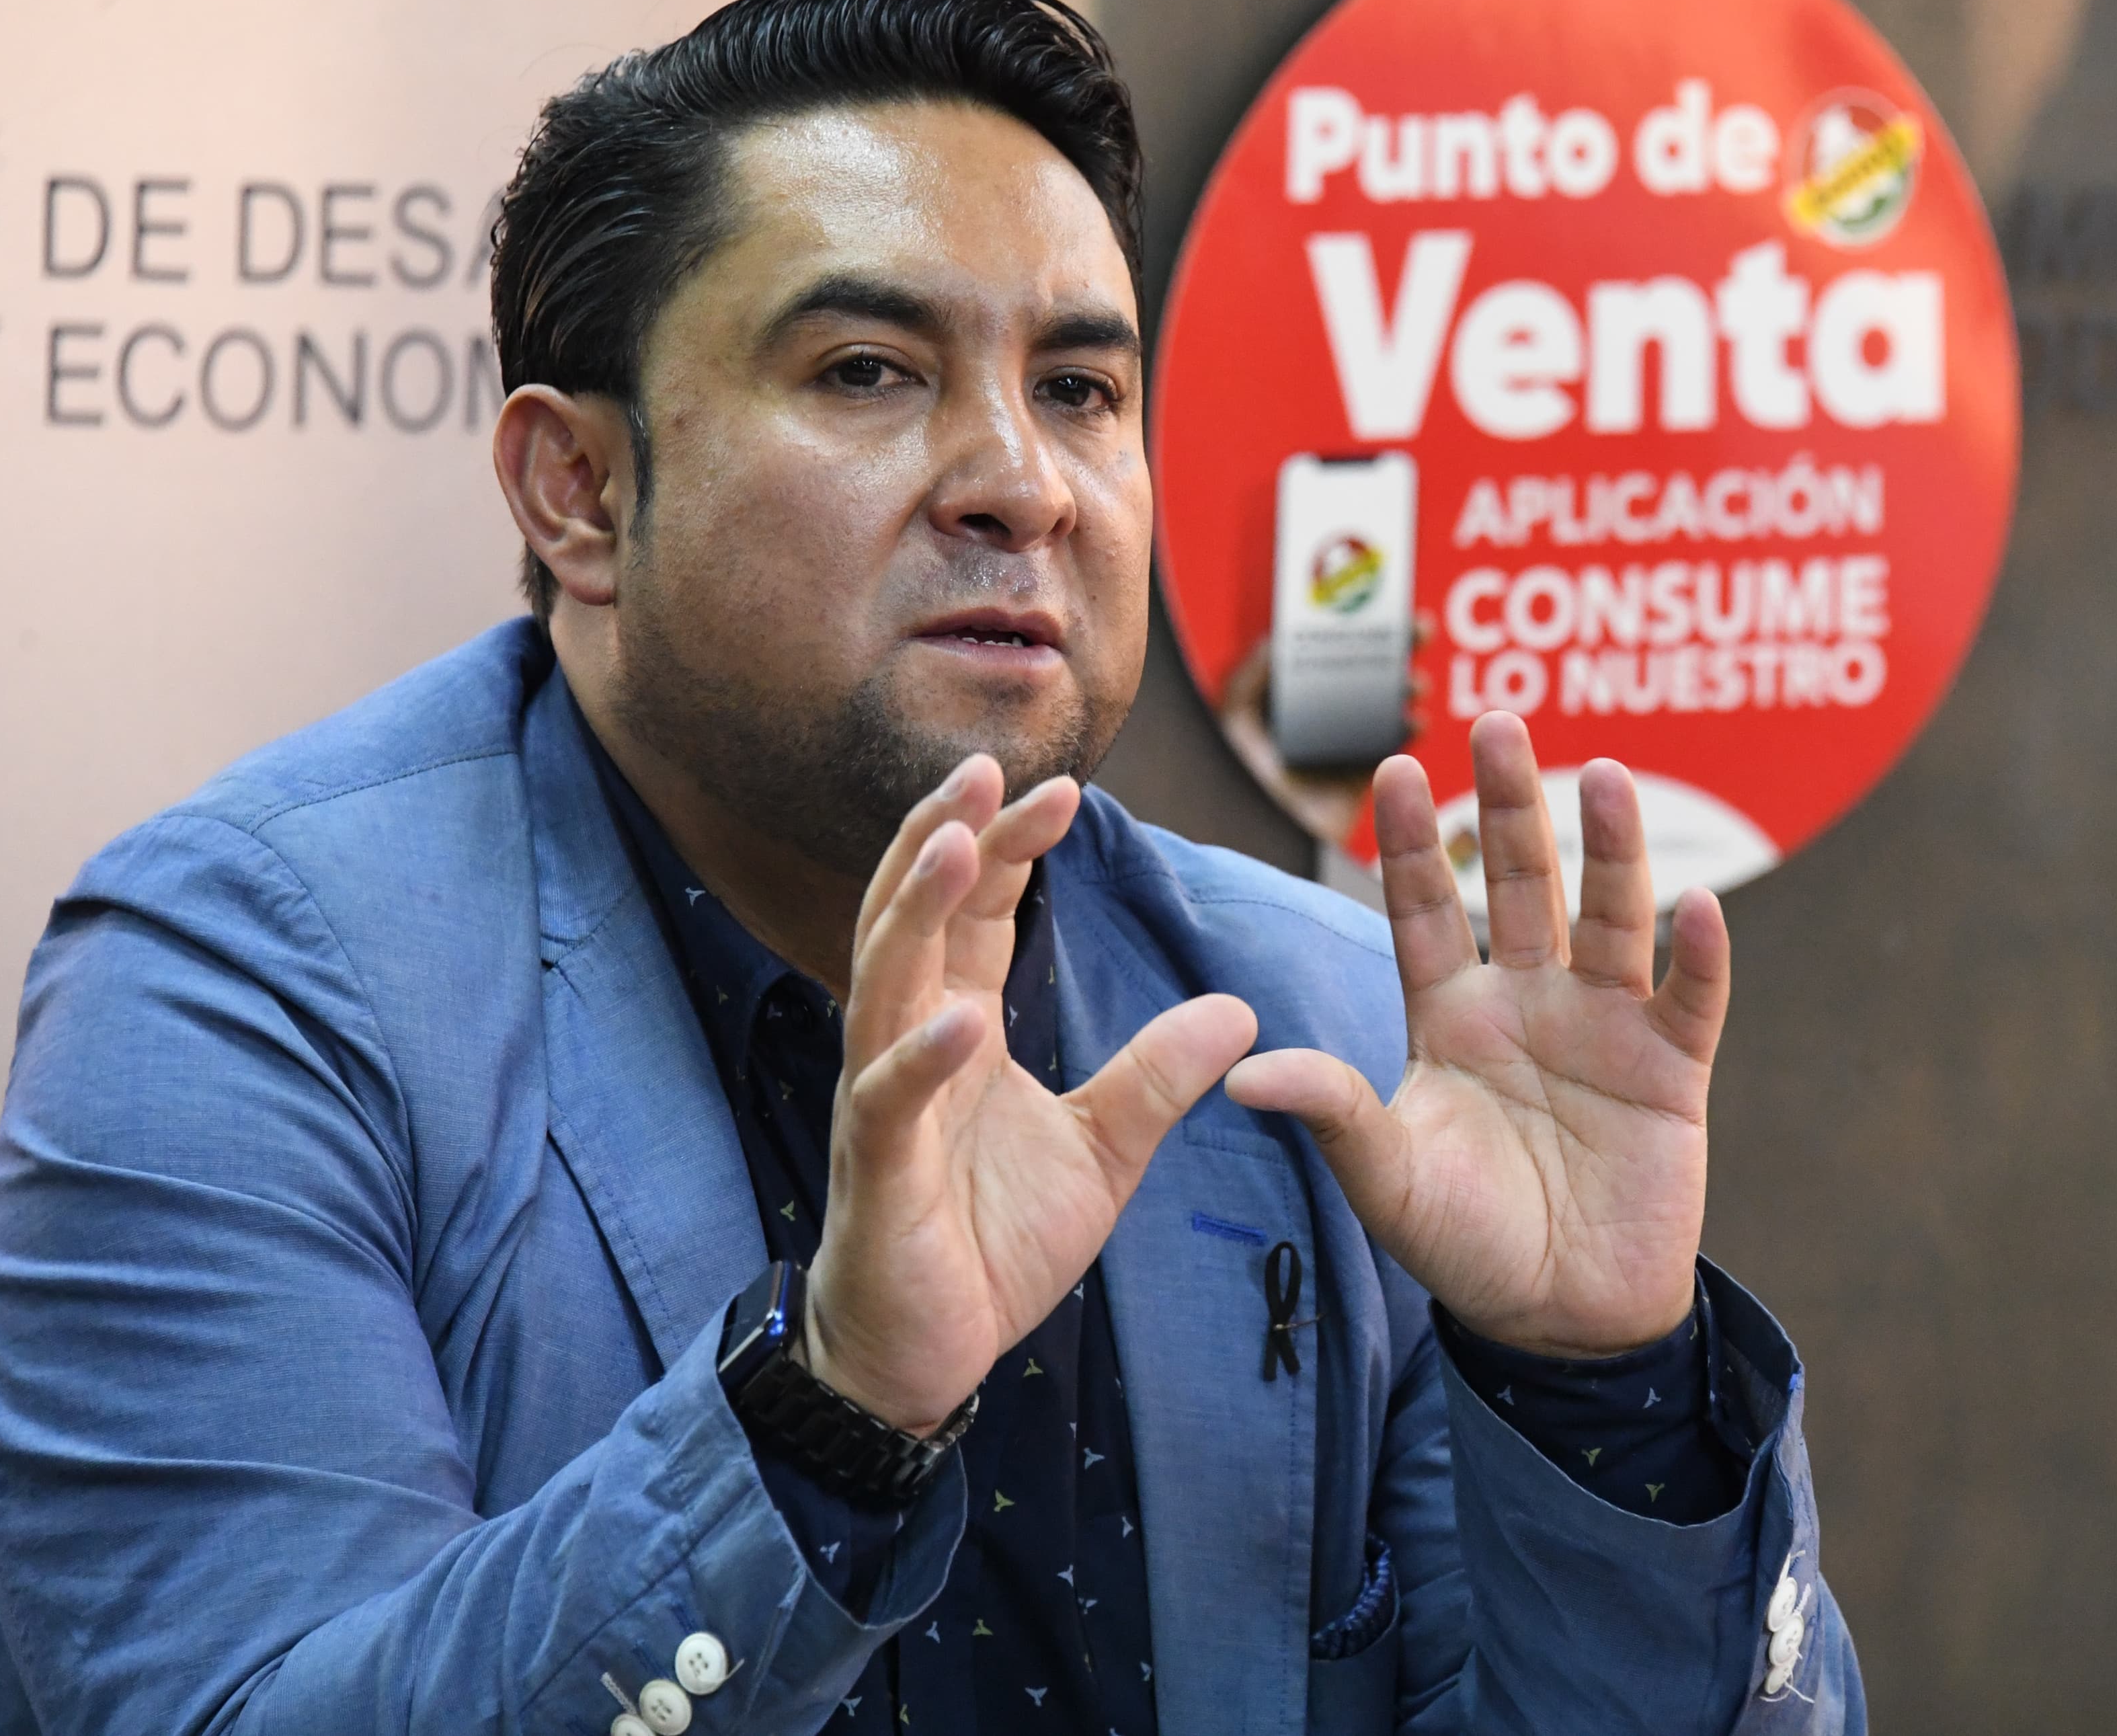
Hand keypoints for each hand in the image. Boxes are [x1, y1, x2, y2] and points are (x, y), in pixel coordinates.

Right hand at [802, 756, 1258, 1433]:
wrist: (926, 1354)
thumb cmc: (990, 1243)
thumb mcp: (1103, 1150)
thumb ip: (1158, 1077)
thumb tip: (1239, 1010)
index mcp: (957, 1028)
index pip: (973, 912)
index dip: (1010, 845)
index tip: (1062, 786)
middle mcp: (908, 1045)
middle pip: (915, 915)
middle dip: (949, 835)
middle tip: (989, 762)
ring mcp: (883, 1104)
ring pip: (884, 982)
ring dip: (918, 908)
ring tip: (962, 840)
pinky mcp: (877, 1174)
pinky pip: (890, 1102)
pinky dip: (921, 1056)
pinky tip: (961, 1015)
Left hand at [1225, 712, 1728, 1358]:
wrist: (1557, 1320)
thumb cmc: (1463, 1244)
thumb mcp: (1386, 1179)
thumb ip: (1331, 1115)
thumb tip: (1242, 1075)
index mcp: (1451, 1017)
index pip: (1423, 910)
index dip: (1407, 844)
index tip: (1390, 769)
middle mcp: (1527, 1002)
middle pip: (1517, 885)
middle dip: (1508, 808)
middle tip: (1498, 725)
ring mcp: (1604, 1028)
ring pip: (1607, 917)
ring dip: (1608, 849)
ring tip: (1602, 774)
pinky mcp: (1671, 1071)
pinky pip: (1689, 1000)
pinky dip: (1696, 955)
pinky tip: (1697, 905)